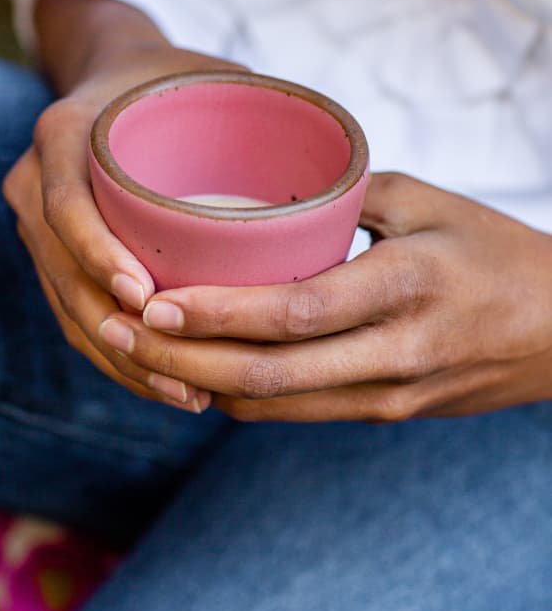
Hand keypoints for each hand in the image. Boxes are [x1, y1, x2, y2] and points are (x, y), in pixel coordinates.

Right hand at [3, 43, 242, 413]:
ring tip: (186, 396)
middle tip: (185, 375)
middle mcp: (35, 178)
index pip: (67, 205)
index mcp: (65, 131)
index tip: (146, 296)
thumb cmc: (179, 78)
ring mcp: (35, 220)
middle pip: (62, 274)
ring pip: (67, 308)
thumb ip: (262, 109)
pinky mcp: (51, 253)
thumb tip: (353, 175)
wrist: (118, 74)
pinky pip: (72, 314)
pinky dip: (116, 354)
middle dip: (120, 335)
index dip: (98, 254)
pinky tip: (166, 384)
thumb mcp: (213, 76)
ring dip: (122, 360)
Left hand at [95, 173, 551, 420]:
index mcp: (406, 287)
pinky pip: (296, 413)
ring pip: (274, 406)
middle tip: (115, 331)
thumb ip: (344, 197)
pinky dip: (238, 395)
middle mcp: (394, 354)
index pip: (295, 313)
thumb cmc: (495, 251)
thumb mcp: (428, 202)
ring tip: (135, 353)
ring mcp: (390, 394)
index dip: (217, 314)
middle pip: (268, 376)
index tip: (149, 300)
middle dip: (180, 361)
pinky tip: (193, 370)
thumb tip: (260, 197)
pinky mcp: (385, 413)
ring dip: (197, 384)